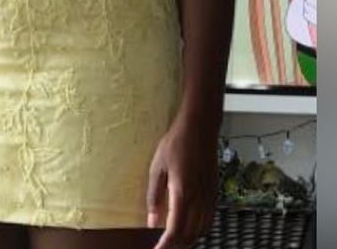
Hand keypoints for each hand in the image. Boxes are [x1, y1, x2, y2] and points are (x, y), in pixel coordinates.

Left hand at [146, 113, 218, 248]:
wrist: (200, 128)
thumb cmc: (175, 143)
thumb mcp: (157, 167)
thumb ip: (154, 195)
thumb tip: (152, 221)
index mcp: (182, 193)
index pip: (175, 231)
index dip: (165, 246)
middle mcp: (199, 199)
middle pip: (189, 235)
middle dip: (175, 245)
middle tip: (161, 244)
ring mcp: (209, 197)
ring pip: (201, 230)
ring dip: (187, 239)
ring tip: (172, 239)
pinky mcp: (214, 192)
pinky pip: (208, 220)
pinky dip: (198, 230)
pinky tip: (188, 226)